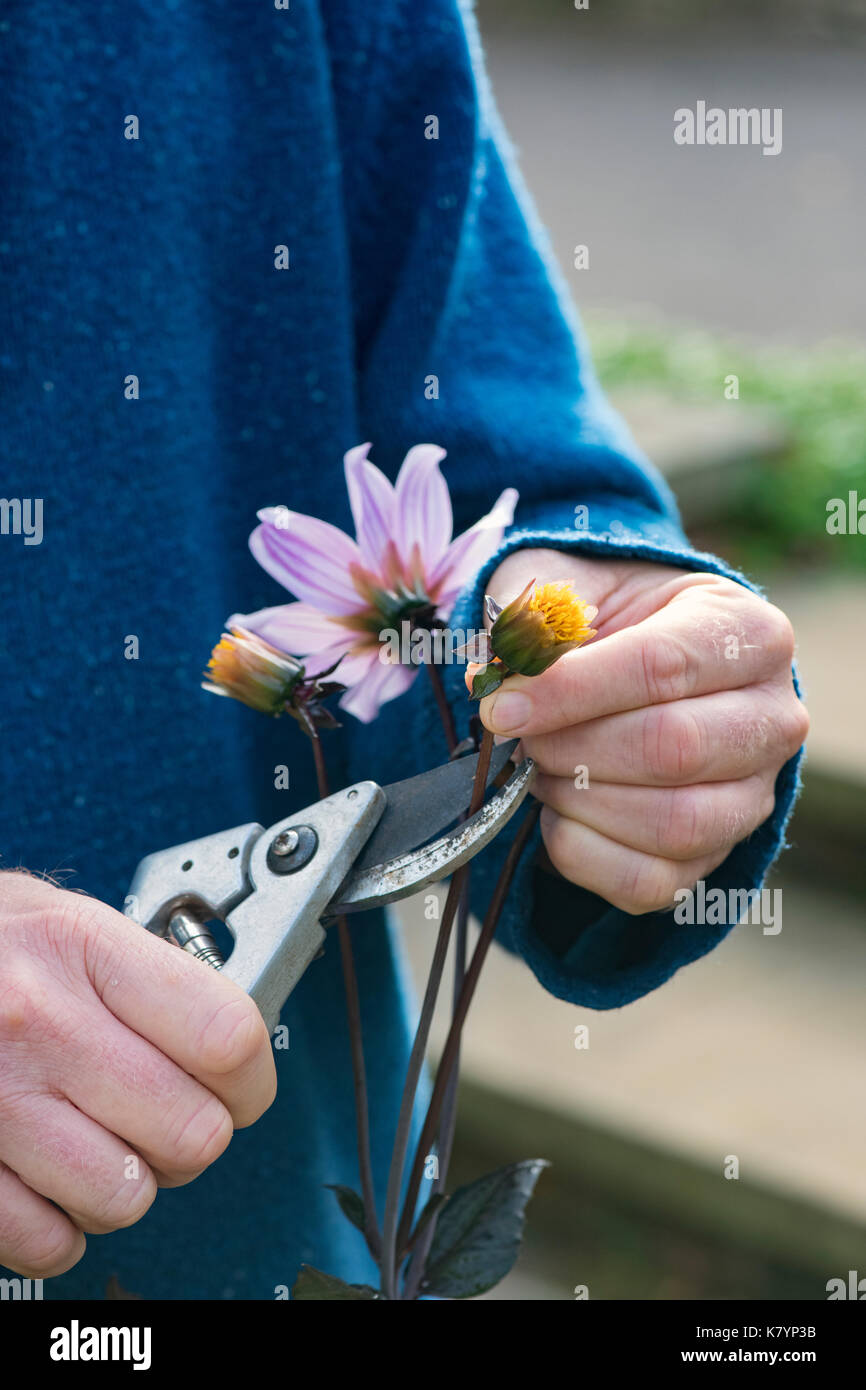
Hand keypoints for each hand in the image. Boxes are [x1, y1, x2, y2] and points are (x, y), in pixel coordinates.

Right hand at [0, 872, 275, 1277]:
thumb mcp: (66, 922)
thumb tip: (233, 1047)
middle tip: (162, 1116)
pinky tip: (48, 1179)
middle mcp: (38, 1022)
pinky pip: (46, 1242)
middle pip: (192, 1133)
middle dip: (191, 1137)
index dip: (251, 1079)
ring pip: (126, 1198)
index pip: (227, 1038)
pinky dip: (59, 1228)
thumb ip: (150, 976)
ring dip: (124, 1184)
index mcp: (81, 947)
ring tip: (97, 1142)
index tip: (238, 1088)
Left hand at [480, 549, 807, 913]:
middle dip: (575, 749)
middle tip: (522, 740)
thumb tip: (489, 679)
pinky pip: (653, 883)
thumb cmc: (607, 619)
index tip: (500, 707)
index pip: (661, 665)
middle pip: (674, 749)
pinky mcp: (717, 855)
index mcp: (746, 632)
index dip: (570, 691)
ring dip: (583, 802)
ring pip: (674, 823)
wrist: (637, 664)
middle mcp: (772, 717)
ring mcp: (754, 795)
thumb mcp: (570, 588)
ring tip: (542, 770)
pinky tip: (558, 814)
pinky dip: (584, 856)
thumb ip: (532, 622)